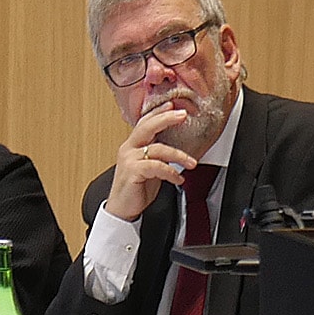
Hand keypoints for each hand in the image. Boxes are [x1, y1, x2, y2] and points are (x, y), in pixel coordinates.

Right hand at [104, 107, 198, 222]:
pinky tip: (178, 179)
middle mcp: (128, 149)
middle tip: (183, 115)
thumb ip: (158, 155)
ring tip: (191, 163)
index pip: (144, 122)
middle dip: (166, 118)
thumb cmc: (135, 189)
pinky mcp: (132, 172)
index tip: (172, 104)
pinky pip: (156, 166)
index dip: (158, 112)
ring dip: (179, 155)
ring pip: (157, 148)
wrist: (121, 210)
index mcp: (132, 145)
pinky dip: (171, 172)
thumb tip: (175, 148)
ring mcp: (129, 159)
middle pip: (147, 126)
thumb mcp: (150, 168)